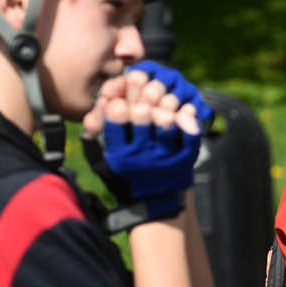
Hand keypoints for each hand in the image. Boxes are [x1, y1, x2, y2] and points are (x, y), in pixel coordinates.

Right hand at [81, 67, 205, 215]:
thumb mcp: (102, 159)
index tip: (118, 102)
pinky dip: (188, 119)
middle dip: (140, 101)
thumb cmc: (124, 172)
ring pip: (166, 124)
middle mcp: (143, 157)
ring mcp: (166, 157)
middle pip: (142, 119)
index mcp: (120, 155)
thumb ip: (95, 135)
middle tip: (140, 87)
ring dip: (164, 104)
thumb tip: (95, 109)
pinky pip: (189, 135)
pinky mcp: (185, 158)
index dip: (117, 109)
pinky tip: (184, 108)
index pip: (116, 126)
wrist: (153, 199)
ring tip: (162, 97)